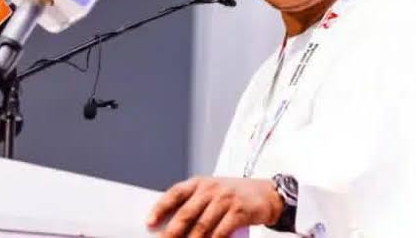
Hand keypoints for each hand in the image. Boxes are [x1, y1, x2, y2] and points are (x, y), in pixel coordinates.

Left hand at [147, 176, 283, 237]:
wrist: (266, 194)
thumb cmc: (234, 195)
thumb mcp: (213, 192)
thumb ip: (194, 203)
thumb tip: (172, 226)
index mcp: (200, 182)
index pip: (175, 193)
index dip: (160, 208)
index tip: (149, 223)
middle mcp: (211, 188)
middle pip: (186, 213)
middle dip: (171, 232)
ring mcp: (225, 199)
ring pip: (201, 226)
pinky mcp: (238, 211)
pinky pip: (220, 232)